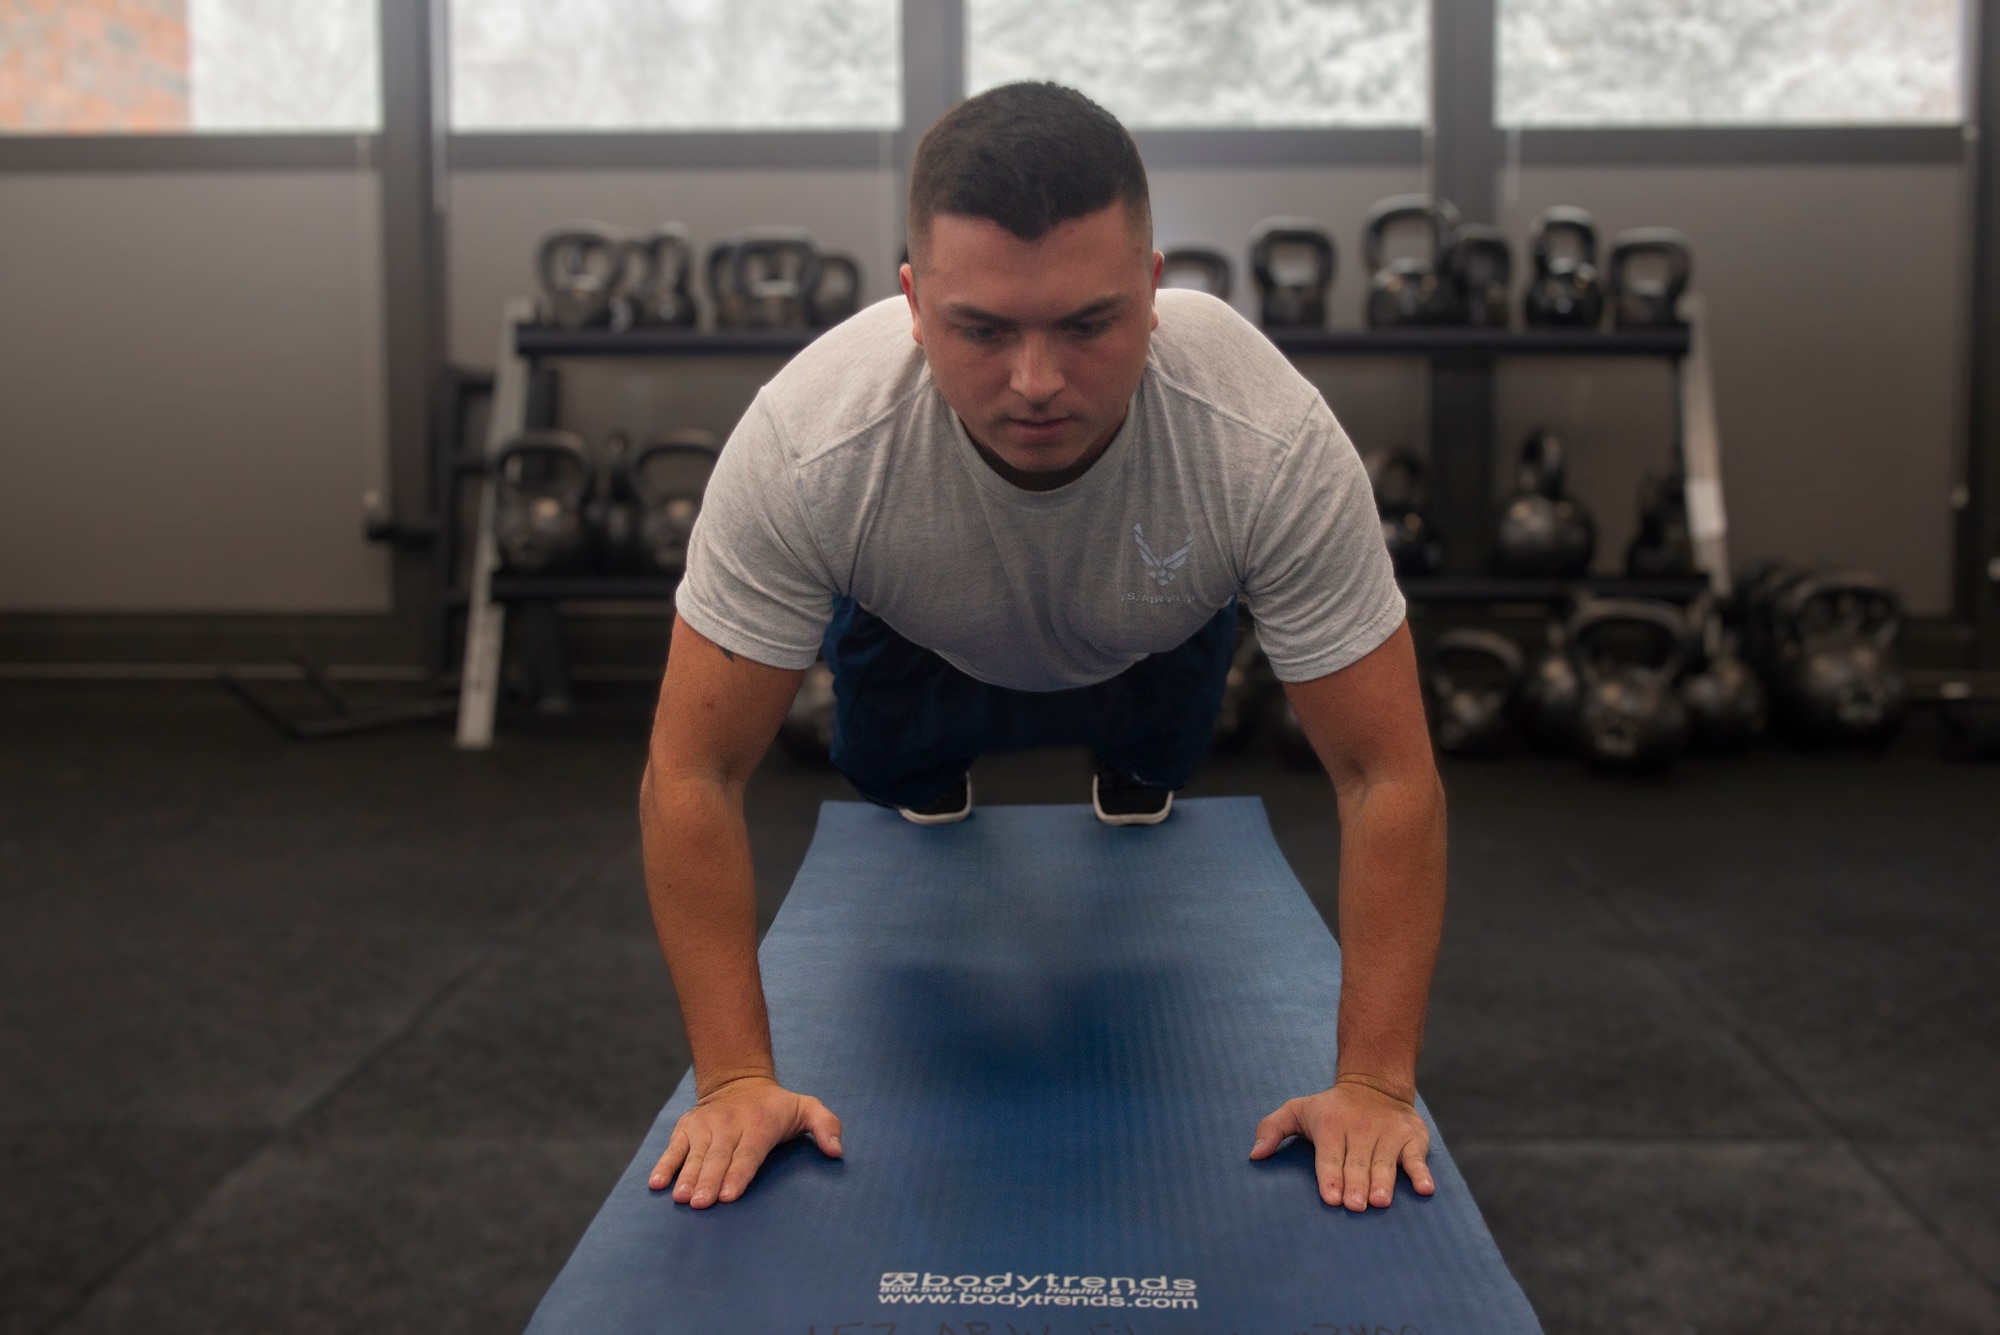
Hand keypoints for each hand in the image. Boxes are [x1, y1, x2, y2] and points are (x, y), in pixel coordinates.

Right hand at [648, 1076, 841, 1207]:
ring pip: (695, 1155)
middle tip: (701, 1204)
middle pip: (719, 1158)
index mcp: (759, 1125)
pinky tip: (657, 1184)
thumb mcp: (807, 1109)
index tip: (728, 1195)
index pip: (748, 1153)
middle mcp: (729, 1125)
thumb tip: (837, 1151)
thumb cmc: (777, 1107)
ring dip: (686, 1177)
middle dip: (708, 1181)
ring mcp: (705, 1126)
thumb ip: (826, 1126)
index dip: (738, 1174)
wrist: (738, 1080)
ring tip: (680, 1198)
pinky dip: (665, 1165)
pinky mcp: (686, 1128)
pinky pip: (674, 1148)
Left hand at [1250, 1078, 1434, 1211]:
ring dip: (1383, 1182)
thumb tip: (1254, 1154)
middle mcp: (1360, 1130)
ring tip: (1380, 1201)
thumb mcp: (1297, 1110)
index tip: (1330, 1197)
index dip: (1329, 1176)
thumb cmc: (1330, 1109)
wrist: (1375, 1083)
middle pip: (1357, 1162)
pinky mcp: (1412, 1138)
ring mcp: (1387, 1134)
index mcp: (1331, 1126)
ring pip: (1384, 1162)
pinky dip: (1421, 1172)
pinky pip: (1416, 1157)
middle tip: (1355, 1205)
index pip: (1329, 1156)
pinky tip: (1424, 1189)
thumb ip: (1272, 1128)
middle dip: (1355, 1184)